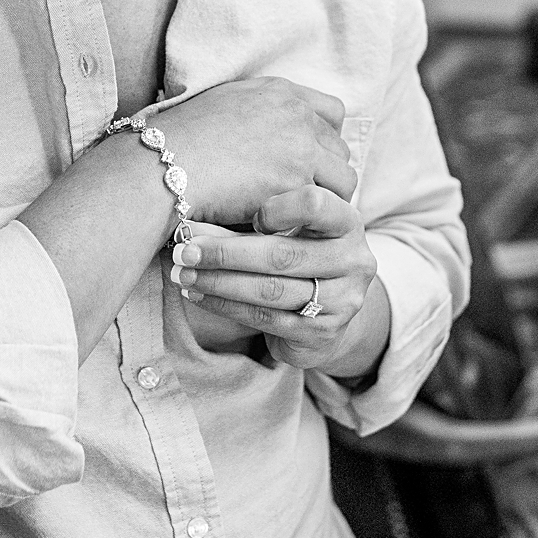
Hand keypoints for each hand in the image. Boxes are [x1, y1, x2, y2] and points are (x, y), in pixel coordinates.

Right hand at [151, 78, 355, 225]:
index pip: (333, 112)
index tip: (313, 161)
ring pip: (343, 181)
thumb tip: (264, 133)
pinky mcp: (295, 183)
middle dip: (326, 175)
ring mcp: (300, 148)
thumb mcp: (220, 104)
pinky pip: (323, 208)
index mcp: (279, 92)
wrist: (162, 165)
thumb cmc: (177, 142)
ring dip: (325, 201)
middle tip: (304, 198)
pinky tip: (286, 228)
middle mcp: (296, 115)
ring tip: (297, 218)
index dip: (326, 140)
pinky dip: (308, 221)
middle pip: (340, 149)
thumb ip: (253, 111)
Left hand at [167, 185, 385, 372]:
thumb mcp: (290, 231)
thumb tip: (190, 221)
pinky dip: (225, 305)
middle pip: (282, 254)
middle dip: (226, 252)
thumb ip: (252, 221)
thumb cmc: (300, 255)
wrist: (328, 311)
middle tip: (185, 249)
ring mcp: (342, 300)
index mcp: (347, 222)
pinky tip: (198, 294)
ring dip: (219, 282)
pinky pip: (265, 318)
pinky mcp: (322, 332)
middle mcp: (354, 260)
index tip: (244, 213)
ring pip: (270, 290)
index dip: (277, 207)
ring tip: (184, 273)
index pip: (315, 204)